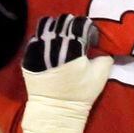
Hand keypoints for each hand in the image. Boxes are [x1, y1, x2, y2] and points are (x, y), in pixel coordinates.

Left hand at [21, 15, 112, 132]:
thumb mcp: (100, 76)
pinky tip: (50, 46)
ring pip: (46, 25)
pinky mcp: (28, 56)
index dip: (86, 27)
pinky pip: (35, 38)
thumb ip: (105, 57)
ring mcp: (38, 50)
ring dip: (56, 28)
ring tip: (61, 37)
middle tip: (76, 35)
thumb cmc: (80, 94)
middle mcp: (53, 45)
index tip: (89, 36)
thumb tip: (102, 46)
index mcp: (72, 49)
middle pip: (62, 22)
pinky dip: (44, 38)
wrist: (56, 110)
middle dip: (71, 25)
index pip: (79, 24)